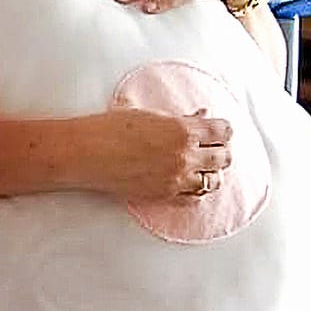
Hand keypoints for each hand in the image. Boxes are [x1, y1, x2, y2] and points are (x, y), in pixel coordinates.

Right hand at [87, 108, 234, 201]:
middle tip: (209, 147)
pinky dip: (195, 190)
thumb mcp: (146, 113)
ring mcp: (176, 178)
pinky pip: (194, 197)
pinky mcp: (164, 195)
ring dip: (209, 172)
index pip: (224, 131)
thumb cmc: (109, 128)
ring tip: (198, 166)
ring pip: (213, 181)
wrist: (85, 153)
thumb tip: (201, 116)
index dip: (222, 130)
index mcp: (182, 129)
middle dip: (220, 151)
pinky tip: (187, 182)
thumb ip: (179, 117)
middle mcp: (185, 155)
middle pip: (224, 157)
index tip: (216, 130)